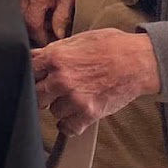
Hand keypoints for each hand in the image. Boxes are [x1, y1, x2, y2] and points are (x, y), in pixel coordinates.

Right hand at [18, 0, 82, 46]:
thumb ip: (62, 18)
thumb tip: (58, 35)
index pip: (33, 23)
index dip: (40, 37)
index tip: (47, 42)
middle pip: (23, 21)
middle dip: (35, 32)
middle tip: (48, 34)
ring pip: (18, 16)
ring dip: (30, 24)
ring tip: (44, 24)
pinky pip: (15, 8)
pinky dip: (24, 16)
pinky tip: (35, 16)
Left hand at [33, 28, 161, 135]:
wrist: (138, 61)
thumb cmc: (111, 46)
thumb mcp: (78, 39)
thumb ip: (54, 50)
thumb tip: (37, 56)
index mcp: (56, 57)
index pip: (29, 71)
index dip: (34, 74)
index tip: (38, 77)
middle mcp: (62, 79)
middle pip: (36, 94)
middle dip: (43, 93)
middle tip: (52, 91)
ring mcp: (75, 98)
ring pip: (52, 111)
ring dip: (59, 107)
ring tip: (71, 99)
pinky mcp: (89, 113)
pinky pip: (67, 128)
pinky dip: (69, 125)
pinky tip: (74, 115)